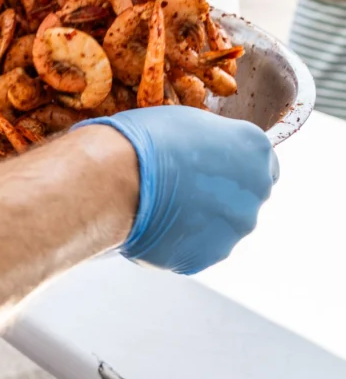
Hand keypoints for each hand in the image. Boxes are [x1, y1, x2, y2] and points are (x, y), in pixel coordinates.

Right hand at [74, 107, 277, 274]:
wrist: (117, 178)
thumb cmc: (146, 138)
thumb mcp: (188, 121)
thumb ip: (213, 141)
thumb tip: (208, 153)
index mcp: (254, 149)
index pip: (261, 161)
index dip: (234, 161)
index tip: (212, 162)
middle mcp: (255, 192)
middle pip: (244, 195)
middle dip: (219, 191)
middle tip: (181, 183)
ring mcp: (234, 230)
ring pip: (222, 224)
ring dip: (200, 217)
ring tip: (162, 203)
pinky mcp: (208, 257)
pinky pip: (198, 246)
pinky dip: (181, 237)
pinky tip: (155, 222)